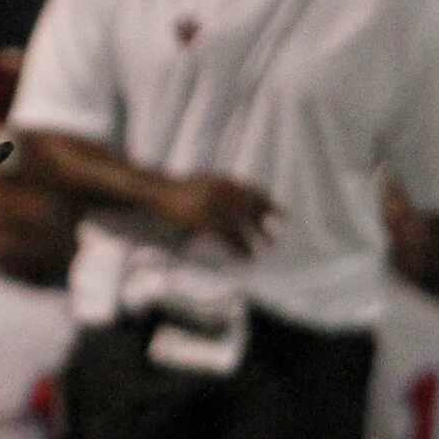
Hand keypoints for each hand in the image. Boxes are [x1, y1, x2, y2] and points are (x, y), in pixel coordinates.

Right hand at [154, 174, 278, 256]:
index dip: (268, 204)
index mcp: (223, 182)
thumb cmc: (177, 189)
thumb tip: (240, 201)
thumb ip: (221, 190)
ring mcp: (212, 205)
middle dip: (265, 221)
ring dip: (255, 237)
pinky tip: (246, 256)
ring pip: (241, 223)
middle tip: (277, 233)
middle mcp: (221, 191)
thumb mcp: (203, 183)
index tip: (282, 214)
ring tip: (265, 248)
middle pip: (251, 208)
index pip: (253, 192)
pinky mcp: (203, 219)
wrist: (155, 191)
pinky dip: (238, 247)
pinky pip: (227, 236)